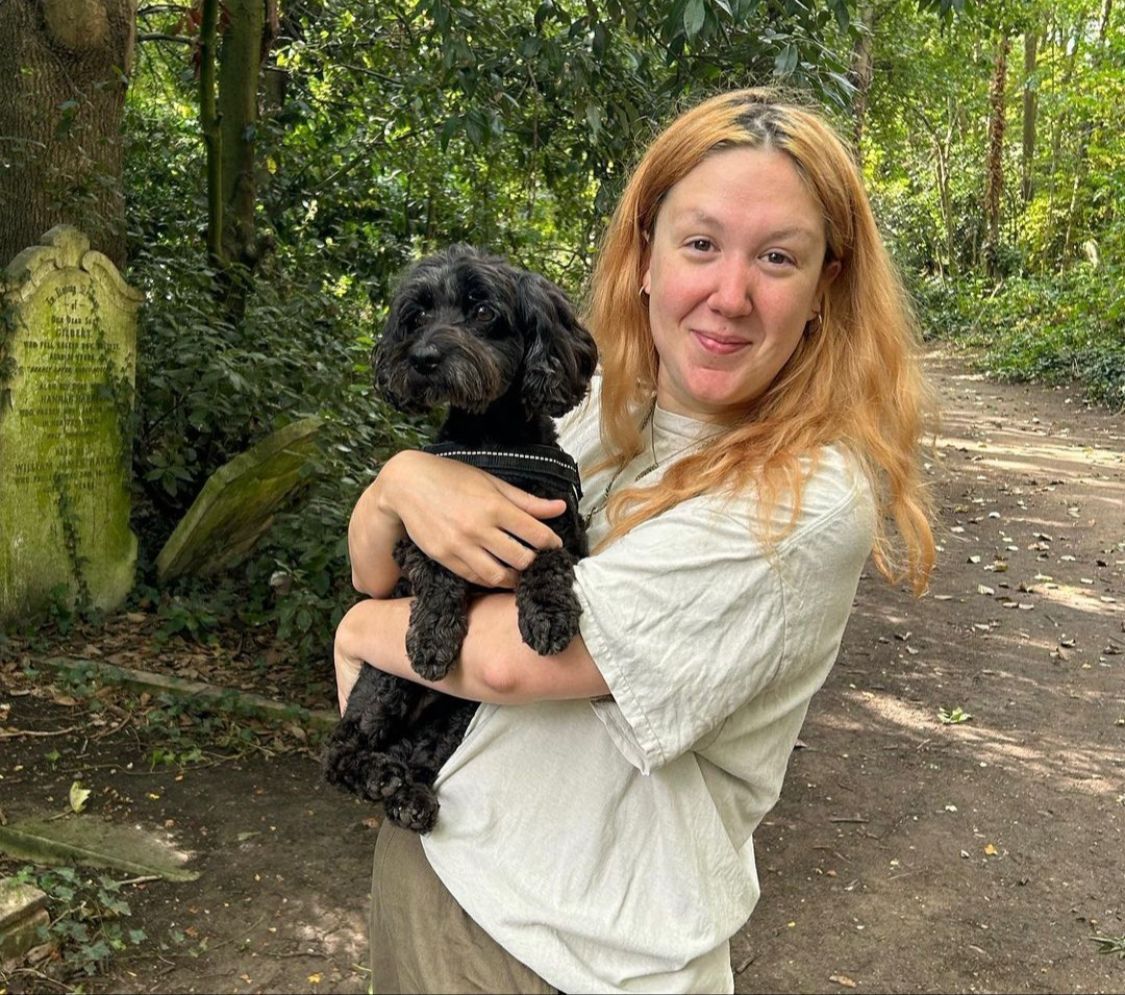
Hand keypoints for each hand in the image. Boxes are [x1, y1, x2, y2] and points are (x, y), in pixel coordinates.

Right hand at [377, 450, 565, 588]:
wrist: (406, 485)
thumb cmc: (452, 477)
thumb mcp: (491, 482)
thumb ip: (526, 500)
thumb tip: (560, 507)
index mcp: (495, 506)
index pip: (536, 534)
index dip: (551, 543)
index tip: (554, 545)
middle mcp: (479, 529)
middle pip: (521, 559)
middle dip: (535, 562)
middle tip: (538, 560)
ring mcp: (460, 546)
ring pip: (498, 576)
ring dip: (514, 578)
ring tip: (519, 572)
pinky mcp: (444, 557)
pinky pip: (474, 577)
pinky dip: (490, 579)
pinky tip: (497, 572)